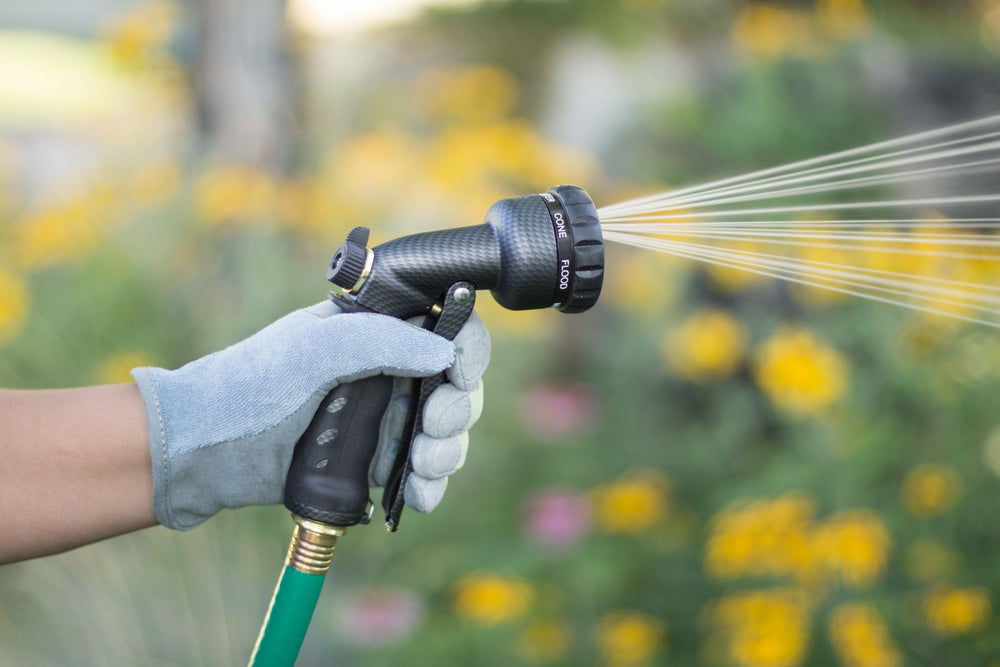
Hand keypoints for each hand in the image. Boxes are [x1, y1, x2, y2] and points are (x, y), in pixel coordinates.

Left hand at [132, 302, 489, 529]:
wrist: (199, 454)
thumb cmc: (248, 388)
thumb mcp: (312, 351)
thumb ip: (382, 342)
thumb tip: (445, 352)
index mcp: (373, 332)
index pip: (442, 329)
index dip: (464, 351)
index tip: (459, 377)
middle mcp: (382, 371)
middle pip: (452, 387)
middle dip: (454, 412)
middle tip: (432, 432)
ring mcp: (376, 419)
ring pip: (441, 434)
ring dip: (445, 453)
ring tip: (422, 471)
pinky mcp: (367, 461)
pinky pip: (417, 473)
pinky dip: (428, 486)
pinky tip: (418, 496)